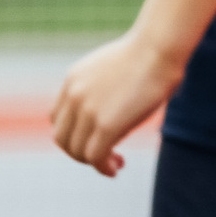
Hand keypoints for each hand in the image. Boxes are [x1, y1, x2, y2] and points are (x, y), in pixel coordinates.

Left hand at [52, 31, 184, 176]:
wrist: (158, 48)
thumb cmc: (148, 55)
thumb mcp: (113, 69)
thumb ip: (103, 88)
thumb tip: (115, 103)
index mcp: (73, 81)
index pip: (57, 119)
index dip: (73, 135)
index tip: (95, 139)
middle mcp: (74, 95)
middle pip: (61, 138)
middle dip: (79, 152)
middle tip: (105, 156)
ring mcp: (87, 110)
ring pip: (76, 151)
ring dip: (94, 162)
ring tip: (115, 163)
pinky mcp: (106, 125)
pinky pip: (94, 157)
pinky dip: (103, 168)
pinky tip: (116, 168)